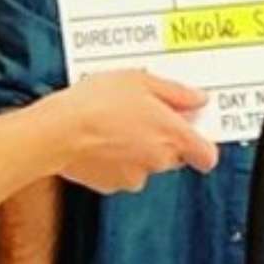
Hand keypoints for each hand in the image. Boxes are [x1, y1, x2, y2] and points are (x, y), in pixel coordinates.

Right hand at [43, 70, 217, 193]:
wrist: (56, 131)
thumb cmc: (94, 103)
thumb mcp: (138, 79)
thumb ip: (174, 91)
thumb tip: (196, 98)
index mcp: (174, 135)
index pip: (207, 154)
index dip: (199, 141)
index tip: (186, 125)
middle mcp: (159, 160)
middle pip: (173, 155)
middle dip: (159, 137)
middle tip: (136, 113)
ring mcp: (134, 176)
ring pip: (143, 163)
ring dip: (132, 148)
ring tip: (108, 124)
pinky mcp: (109, 184)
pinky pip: (117, 171)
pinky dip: (110, 159)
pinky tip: (95, 139)